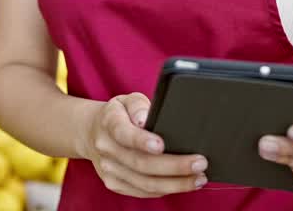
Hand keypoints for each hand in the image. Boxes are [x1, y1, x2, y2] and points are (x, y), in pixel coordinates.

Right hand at [79, 93, 208, 197]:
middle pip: (140, 163)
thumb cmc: (121, 114)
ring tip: (199, 178)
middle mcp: (106, 148)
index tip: (161, 145)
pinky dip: (166, 189)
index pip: (123, 133)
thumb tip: (146, 119)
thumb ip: (138, 106)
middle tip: (200, 163)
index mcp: (109, 122)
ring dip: (175, 184)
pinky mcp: (115, 184)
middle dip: (174, 166)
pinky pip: (143, 191)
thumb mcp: (127, 100)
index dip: (141, 141)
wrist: (93, 133)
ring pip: (144, 183)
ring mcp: (109, 169)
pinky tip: (184, 184)